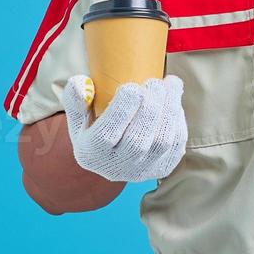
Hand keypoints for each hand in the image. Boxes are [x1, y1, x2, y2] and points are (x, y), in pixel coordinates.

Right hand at [58, 74, 188, 181]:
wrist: (114, 157)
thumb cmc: (94, 129)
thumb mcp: (78, 117)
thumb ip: (76, 99)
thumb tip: (80, 83)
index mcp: (92, 153)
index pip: (107, 135)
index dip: (121, 111)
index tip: (132, 87)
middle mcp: (117, 168)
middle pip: (138, 141)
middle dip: (149, 108)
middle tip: (154, 82)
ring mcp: (142, 171)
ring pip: (162, 142)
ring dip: (169, 109)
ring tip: (170, 84)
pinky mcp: (162, 168)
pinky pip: (176, 145)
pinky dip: (178, 120)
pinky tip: (174, 99)